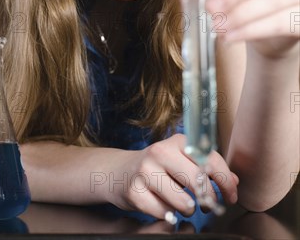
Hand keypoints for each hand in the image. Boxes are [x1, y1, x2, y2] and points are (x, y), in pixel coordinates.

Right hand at [104, 134, 237, 219]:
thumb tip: (235, 181)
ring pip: (183, 202)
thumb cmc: (159, 166)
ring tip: (181, 203)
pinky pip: (165, 214)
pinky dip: (168, 214)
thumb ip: (208, 168)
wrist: (120, 171)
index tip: (231, 196)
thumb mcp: (182, 160)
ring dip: (187, 209)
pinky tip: (162, 204)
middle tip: (210, 206)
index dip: (225, 181)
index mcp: (176, 141)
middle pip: (197, 181)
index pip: (209, 159)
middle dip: (209, 200)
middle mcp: (160, 152)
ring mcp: (145, 171)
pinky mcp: (135, 191)